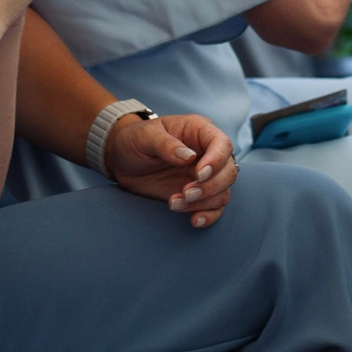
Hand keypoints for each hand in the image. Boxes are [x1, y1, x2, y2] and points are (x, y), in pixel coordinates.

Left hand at [101, 111, 237, 228]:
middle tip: (185, 193)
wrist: (123, 161)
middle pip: (228, 171)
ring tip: (174, 203)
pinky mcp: (198, 194)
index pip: (222, 144)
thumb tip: (188, 157)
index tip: (199, 175)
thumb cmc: (135, 141)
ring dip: (203, 203)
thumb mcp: (144, 137)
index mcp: (199, 131)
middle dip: (210, 187)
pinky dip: (208, 216)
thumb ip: (165, 144)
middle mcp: (207, 153)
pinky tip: (194, 220)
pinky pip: (215, 207)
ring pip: (223, 191)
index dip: (216, 161)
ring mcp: (204, 175)